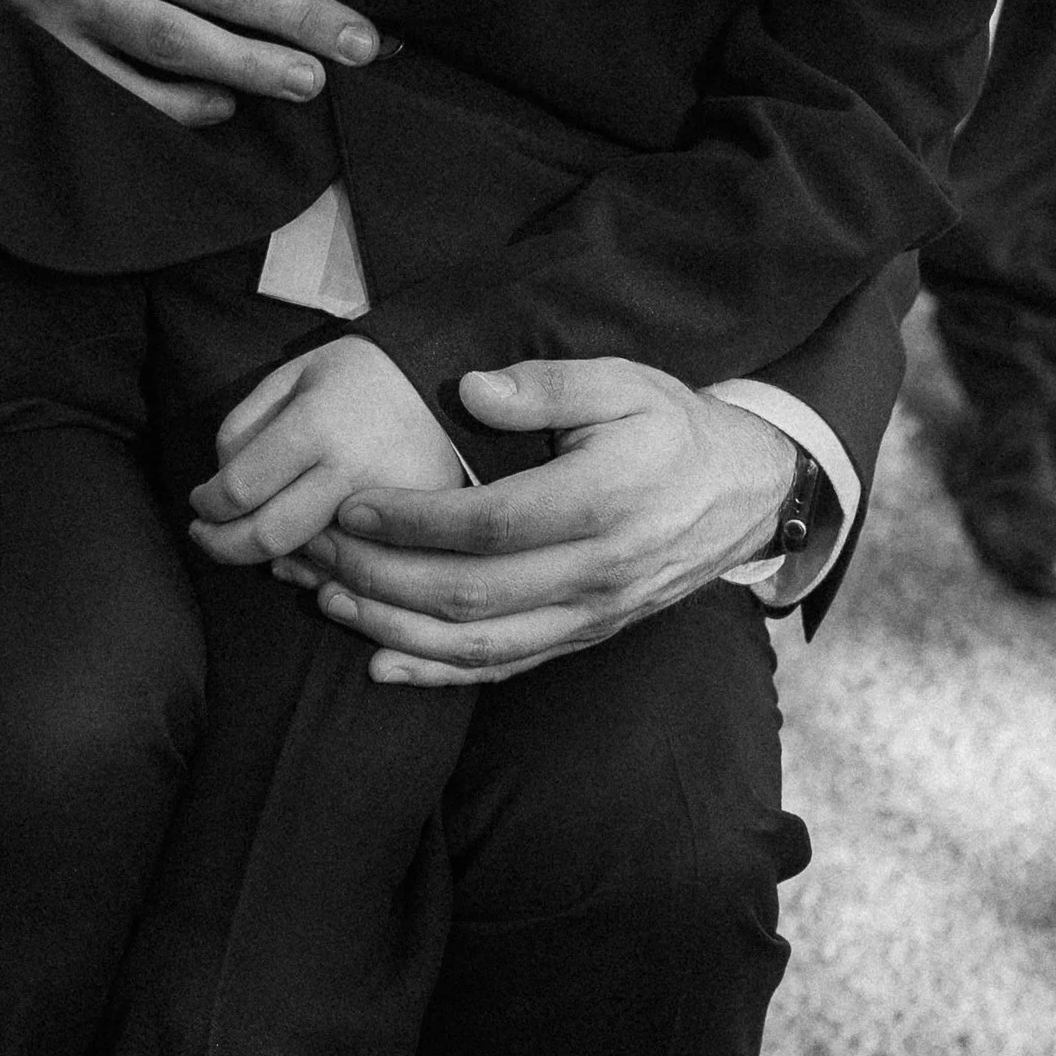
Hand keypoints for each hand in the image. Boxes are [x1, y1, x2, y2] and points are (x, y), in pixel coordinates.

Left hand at [190, 336, 466, 565]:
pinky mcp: (419, 537)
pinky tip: (298, 557)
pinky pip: (356, 575)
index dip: (207, 503)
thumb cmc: (357, 376)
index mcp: (317, 427)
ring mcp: (388, 513)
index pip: (241, 488)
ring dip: (268, 561)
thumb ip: (244, 424)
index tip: (198, 501)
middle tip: (205, 535)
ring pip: (307, 564)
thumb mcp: (292, 375)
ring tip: (250, 541)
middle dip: (222, 545)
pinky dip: (317, 574)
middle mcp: (351, 475)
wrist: (446, 385)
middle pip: (269, 538)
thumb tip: (220, 482)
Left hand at [269, 360, 800, 685]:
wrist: (741, 494)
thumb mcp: (621, 381)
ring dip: (393, 629)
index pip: (489, 525)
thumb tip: (471, 390)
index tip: (350, 503)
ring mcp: (590, 616)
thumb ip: (547, 384)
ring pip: (480, 644)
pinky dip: (438, 674)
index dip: (413, 519)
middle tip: (314, 547)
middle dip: (379, 574)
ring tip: (326, 596)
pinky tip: (380, 664)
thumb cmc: (668, 427)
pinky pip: (506, 668)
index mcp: (603, 503)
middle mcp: (596, 574)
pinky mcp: (584, 637)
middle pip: (470, 594)